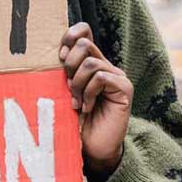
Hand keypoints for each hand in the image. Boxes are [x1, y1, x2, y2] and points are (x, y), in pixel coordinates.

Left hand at [61, 22, 131, 177]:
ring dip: (77, 84)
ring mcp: (117, 76)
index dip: (69, 37)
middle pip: (85, 43)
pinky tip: (86, 108)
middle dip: (69, 65)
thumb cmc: (76, 122)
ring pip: (91, 62)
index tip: (59, 58)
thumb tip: (57, 53)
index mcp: (91, 63)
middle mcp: (106, 66)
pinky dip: (88, 93)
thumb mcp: (63, 93)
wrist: (93, 149)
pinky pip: (101, 77)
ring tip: (76, 103)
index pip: (83, 31)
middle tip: (67, 88)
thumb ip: (63, 72)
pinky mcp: (124, 88)